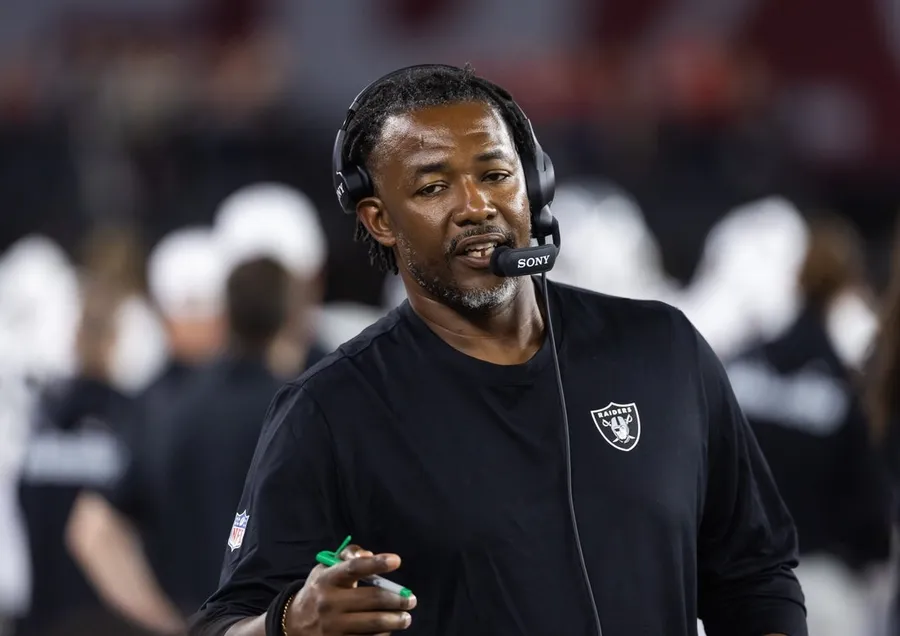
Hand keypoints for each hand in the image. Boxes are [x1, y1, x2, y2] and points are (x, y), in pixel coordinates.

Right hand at [285, 545, 415, 634]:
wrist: (294, 624)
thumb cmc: (319, 589)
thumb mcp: (326, 568)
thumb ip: (348, 556)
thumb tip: (369, 555)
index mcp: (327, 579)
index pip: (354, 568)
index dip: (376, 563)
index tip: (396, 561)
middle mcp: (329, 602)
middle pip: (371, 599)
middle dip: (396, 599)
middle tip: (411, 600)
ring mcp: (332, 626)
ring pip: (372, 623)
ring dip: (395, 620)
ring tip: (405, 618)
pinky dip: (381, 635)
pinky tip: (388, 630)